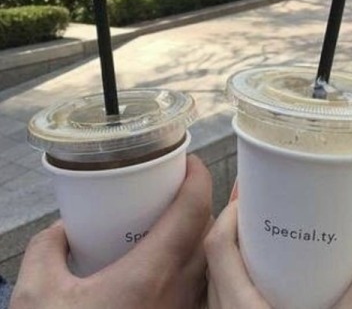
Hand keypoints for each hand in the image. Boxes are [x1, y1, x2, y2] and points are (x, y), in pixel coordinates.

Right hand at [9, 155, 211, 308]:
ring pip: (210, 262)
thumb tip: (62, 232)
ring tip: (187, 219)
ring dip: (205, 235)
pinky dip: (199, 267)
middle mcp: (180, 293)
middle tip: (186, 187)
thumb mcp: (36, 296)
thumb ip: (46, 251)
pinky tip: (180, 264)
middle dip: (206, 202)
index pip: (194, 208)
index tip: (191, 161)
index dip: (199, 176)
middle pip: (210, 232)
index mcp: (153, 273)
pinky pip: (201, 290)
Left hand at [204, 200, 351, 308]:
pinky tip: (266, 272)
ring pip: (218, 278)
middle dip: (235, 226)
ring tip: (263, 230)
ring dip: (236, 250)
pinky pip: (227, 297)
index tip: (251, 192)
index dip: (230, 213)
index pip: (217, 246)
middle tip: (261, 204)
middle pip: (215, 258)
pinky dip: (241, 274)